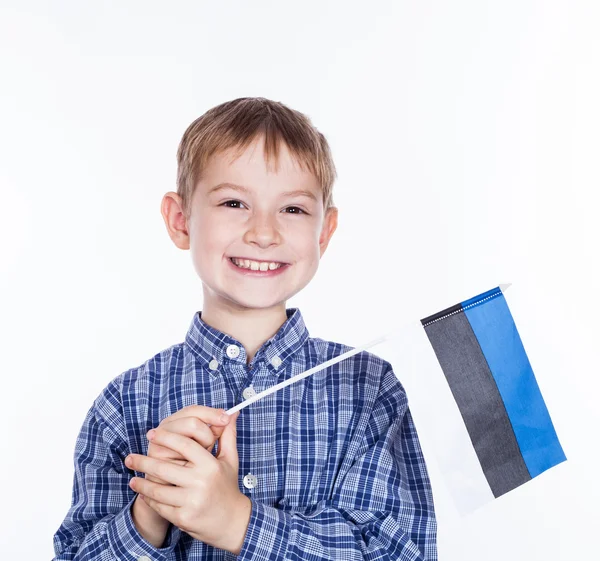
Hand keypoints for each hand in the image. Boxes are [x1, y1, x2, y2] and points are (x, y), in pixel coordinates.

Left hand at [125, 410, 250, 553]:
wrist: (232, 523)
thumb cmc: (228, 487)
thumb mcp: (230, 460)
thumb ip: (228, 436)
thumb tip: (231, 413)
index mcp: (211, 465)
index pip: (185, 445)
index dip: (166, 437)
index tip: (152, 433)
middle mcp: (201, 482)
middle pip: (165, 468)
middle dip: (143, 462)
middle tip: (129, 458)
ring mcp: (191, 501)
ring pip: (159, 490)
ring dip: (142, 485)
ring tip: (132, 480)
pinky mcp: (184, 518)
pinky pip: (161, 506)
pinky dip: (150, 500)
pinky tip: (143, 495)